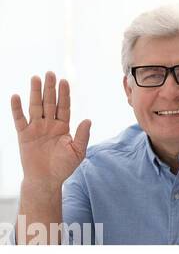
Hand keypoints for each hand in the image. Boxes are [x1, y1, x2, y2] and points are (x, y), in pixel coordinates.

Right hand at [10, 73, 90, 187]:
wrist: (46, 180)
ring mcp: (36, 128)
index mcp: (64, 127)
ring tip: (36, 78)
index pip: (64, 106)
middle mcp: (49, 124)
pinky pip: (20, 119)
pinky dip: (17, 108)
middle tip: (50, 73)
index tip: (65, 80)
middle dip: (50, 88)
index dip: (64, 94)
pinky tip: (15, 96)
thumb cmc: (63, 167)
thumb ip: (82, 135)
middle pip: (50, 102)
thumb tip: (88, 119)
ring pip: (36, 107)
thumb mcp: (78, 151)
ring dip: (35, 92)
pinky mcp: (23, 135)